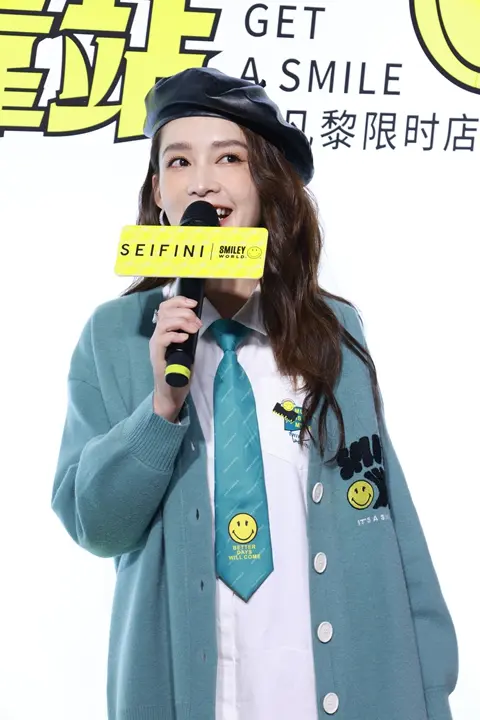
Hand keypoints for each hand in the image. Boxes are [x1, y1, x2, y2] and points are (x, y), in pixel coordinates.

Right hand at [149, 295, 201, 420]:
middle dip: (185, 312)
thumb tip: (196, 322)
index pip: (165, 307)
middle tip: (198, 322)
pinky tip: (185, 338)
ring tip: (194, 329)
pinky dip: (175, 335)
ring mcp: (156, 345)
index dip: (179, 301)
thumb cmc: (179, 371)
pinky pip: (162, 339)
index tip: (194, 303)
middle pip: (165, 311)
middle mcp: (157, 335)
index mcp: (164, 331)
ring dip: (182, 321)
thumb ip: (188, 335)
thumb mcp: (186, 348)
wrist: (171, 392)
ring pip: (164, 322)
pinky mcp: (157, 356)